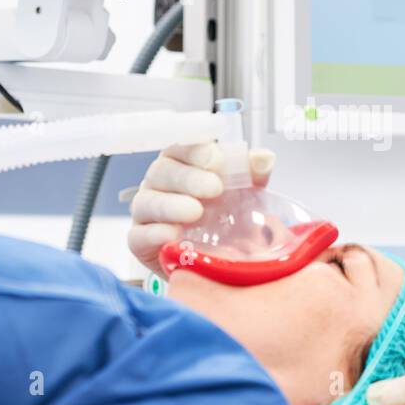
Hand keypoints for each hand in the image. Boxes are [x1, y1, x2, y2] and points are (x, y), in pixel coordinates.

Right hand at [126, 143, 274, 272]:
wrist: (211, 258)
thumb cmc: (220, 217)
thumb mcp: (242, 194)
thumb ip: (252, 174)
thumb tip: (264, 158)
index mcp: (182, 163)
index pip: (181, 146)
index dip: (196, 150)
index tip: (216, 160)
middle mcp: (159, 183)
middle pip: (163, 170)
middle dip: (188, 178)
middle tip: (214, 188)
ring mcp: (146, 211)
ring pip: (147, 201)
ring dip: (171, 205)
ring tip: (194, 212)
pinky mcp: (139, 241)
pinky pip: (139, 235)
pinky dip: (154, 234)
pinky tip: (172, 235)